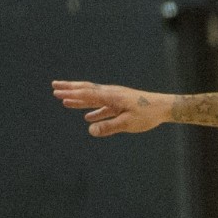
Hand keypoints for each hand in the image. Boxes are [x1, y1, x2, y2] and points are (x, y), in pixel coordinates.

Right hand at [52, 81, 169, 136]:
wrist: (164, 107)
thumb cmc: (147, 114)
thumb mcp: (128, 123)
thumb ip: (109, 127)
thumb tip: (90, 130)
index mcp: (110, 96)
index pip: (86, 94)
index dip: (71, 94)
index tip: (57, 92)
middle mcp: (111, 94)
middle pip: (86, 90)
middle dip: (70, 89)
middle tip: (54, 86)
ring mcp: (115, 98)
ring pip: (93, 97)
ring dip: (78, 99)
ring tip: (65, 101)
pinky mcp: (121, 104)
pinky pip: (103, 106)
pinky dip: (93, 110)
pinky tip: (88, 117)